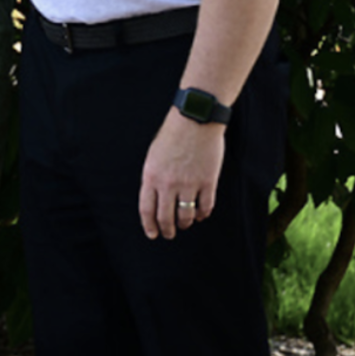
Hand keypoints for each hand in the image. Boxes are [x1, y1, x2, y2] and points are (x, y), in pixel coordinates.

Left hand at [139, 109, 224, 237]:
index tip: (152, 234)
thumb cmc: (172, 135)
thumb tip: (156, 199)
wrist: (194, 120)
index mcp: (151, 176)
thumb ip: (153, 178)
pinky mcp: (208, 182)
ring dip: (185, 223)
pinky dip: (203, 214)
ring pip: (186, 216)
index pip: (147, 209)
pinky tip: (200, 214)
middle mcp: (168, 183)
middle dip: (167, 230)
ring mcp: (189, 184)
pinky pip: (205, 207)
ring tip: (184, 224)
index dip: (149, 225)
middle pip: (166, 217)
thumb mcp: (153, 156)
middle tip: (169, 234)